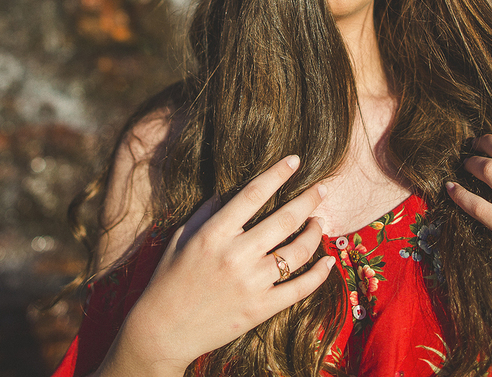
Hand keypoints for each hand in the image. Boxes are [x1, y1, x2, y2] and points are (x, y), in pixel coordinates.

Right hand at [99, 155, 335, 376]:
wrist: (164, 331)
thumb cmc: (168, 280)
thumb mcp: (181, 238)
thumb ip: (205, 213)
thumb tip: (228, 192)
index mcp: (214, 234)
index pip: (253, 194)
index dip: (277, 174)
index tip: (295, 161)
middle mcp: (236, 255)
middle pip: (284, 219)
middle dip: (308, 200)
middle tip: (322, 188)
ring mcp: (251, 284)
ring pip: (297, 252)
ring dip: (315, 233)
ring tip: (319, 222)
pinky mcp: (261, 309)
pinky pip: (299, 289)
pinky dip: (319, 274)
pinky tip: (328, 262)